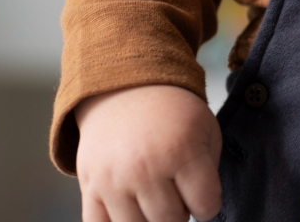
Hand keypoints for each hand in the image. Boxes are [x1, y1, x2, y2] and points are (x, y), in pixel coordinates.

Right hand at [75, 84, 222, 221]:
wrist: (126, 90)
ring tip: (154, 197)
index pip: (206, 206)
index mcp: (182, 151)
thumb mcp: (206, 130)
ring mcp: (113, 180)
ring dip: (150, 219)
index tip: (203, 194)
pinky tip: (129, 208)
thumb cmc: (172, 114)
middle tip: (176, 192)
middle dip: (180, 212)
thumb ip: (210, 172)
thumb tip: (200, 209)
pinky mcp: (89, 187)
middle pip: (171, 221)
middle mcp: (145, 168)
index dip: (208, 204)